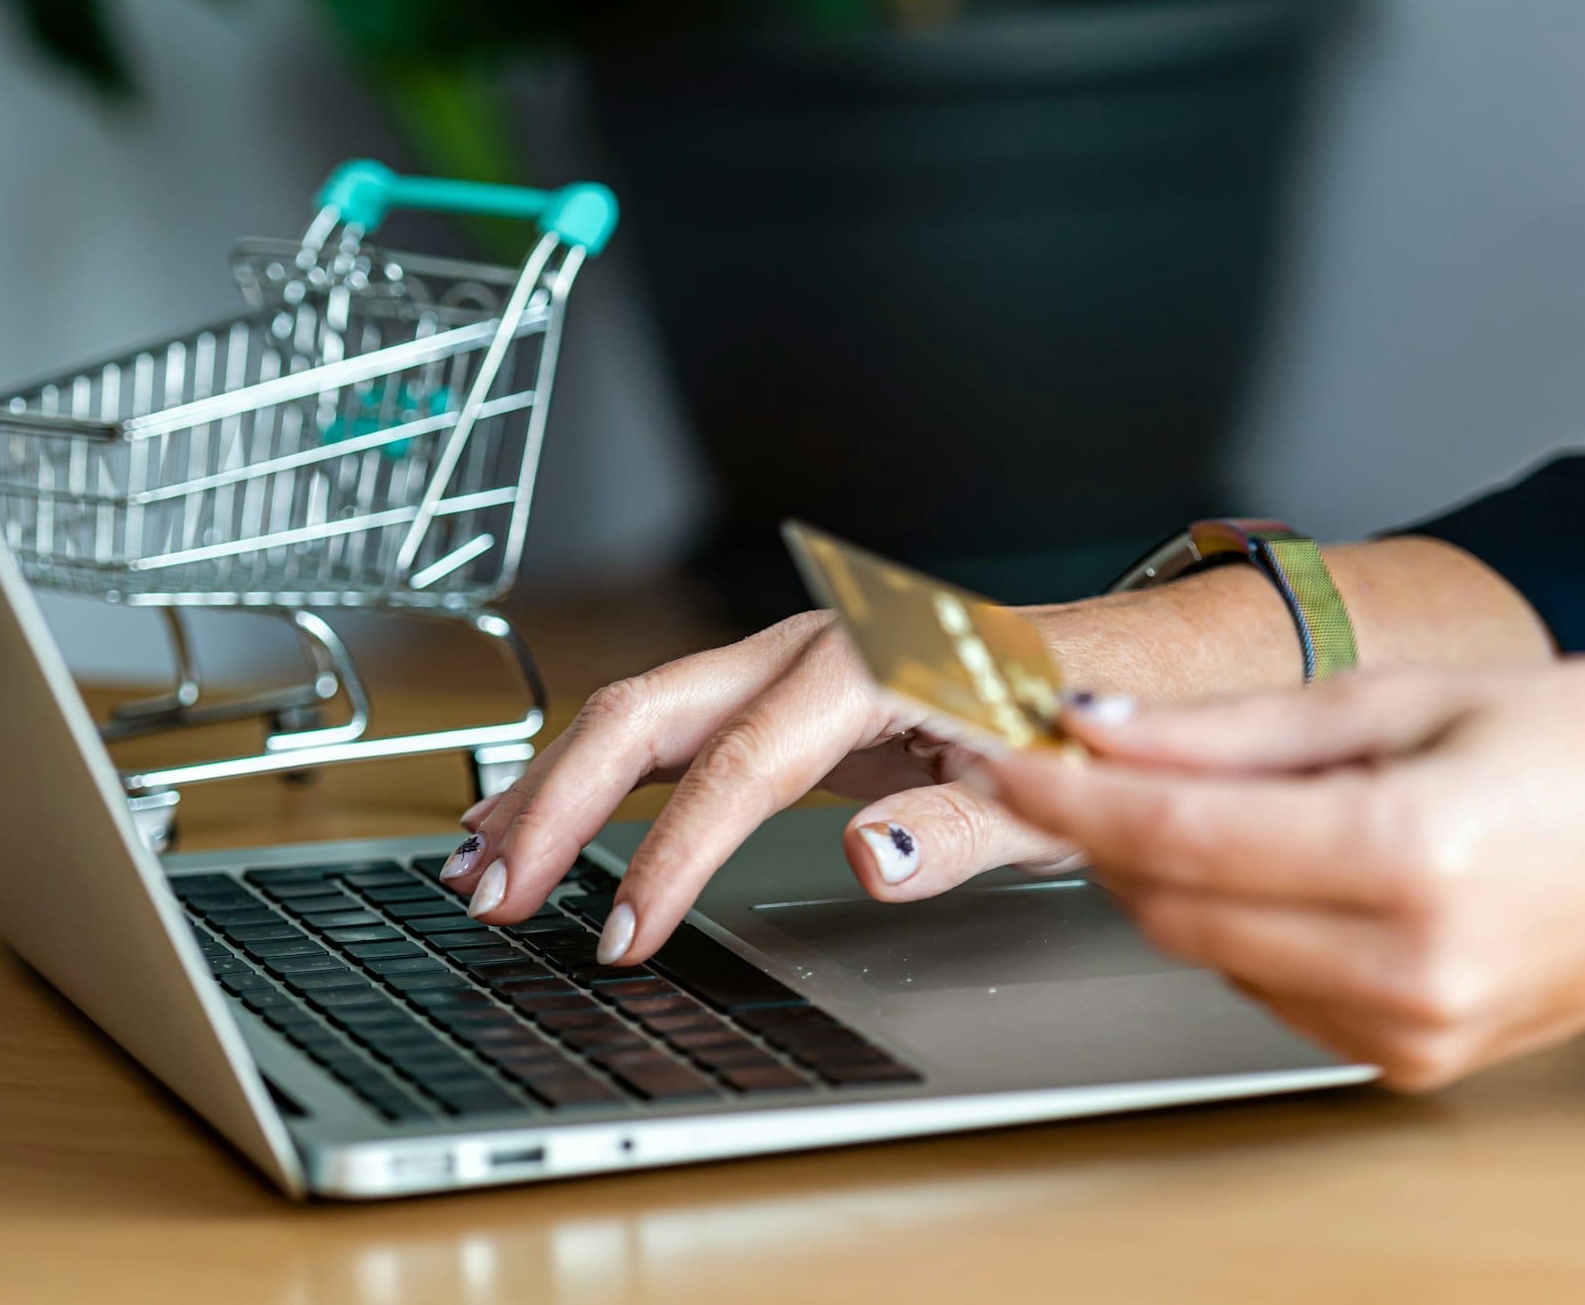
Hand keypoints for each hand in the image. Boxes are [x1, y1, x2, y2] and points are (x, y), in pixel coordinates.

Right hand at [437, 586, 1257, 964]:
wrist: (1109, 669)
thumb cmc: (1076, 728)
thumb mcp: (1048, 792)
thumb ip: (963, 826)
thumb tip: (873, 856)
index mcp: (870, 664)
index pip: (739, 766)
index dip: (670, 856)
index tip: (621, 934)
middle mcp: (807, 649)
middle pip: (645, 712)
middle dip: (556, 803)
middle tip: (492, 892)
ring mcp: (780, 664)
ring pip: (635, 712)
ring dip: (551, 787)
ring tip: (475, 861)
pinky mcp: (771, 692)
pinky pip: (661, 727)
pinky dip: (591, 774)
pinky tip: (536, 814)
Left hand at [972, 660, 1584, 1088]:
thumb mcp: (1404, 696)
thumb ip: (1234, 729)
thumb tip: (1103, 729)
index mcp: (1409, 854)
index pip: (1174, 837)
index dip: (1065, 798)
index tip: (1002, 756)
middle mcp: (1406, 964)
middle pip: (1172, 909)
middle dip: (1098, 835)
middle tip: (1068, 763)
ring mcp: (1408, 1031)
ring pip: (1208, 953)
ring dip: (1167, 876)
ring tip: (1205, 797)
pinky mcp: (1408, 1060)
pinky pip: (1265, 988)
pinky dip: (1236, 923)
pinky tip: (1278, 863)